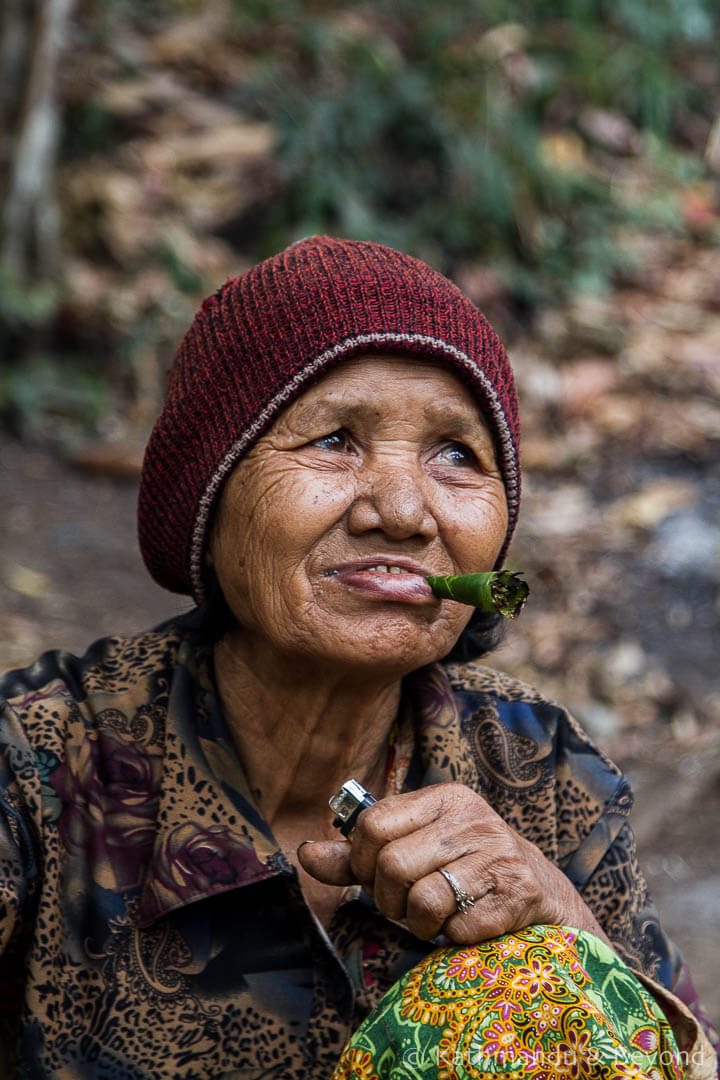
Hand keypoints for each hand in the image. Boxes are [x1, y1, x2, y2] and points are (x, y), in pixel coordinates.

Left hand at [298, 782, 607, 944]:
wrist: (547, 899)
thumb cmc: (468, 873)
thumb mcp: (416, 851)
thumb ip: (359, 857)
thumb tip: (305, 854)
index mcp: (444, 798)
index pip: (371, 824)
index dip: (361, 862)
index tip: (377, 878)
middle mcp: (473, 818)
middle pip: (390, 864)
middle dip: (388, 899)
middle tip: (406, 906)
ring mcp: (498, 854)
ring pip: (421, 898)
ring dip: (419, 924)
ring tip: (437, 918)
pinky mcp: (518, 894)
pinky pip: (457, 928)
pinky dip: (453, 939)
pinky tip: (470, 926)